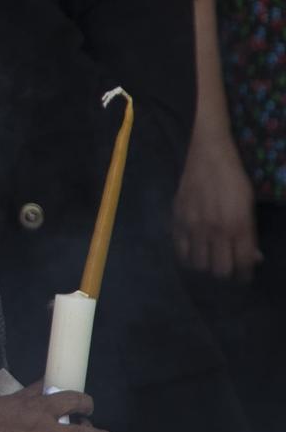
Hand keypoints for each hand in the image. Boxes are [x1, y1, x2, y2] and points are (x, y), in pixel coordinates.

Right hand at [174, 137, 261, 280]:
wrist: (208, 155)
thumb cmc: (234, 179)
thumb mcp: (249, 206)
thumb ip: (250, 234)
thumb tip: (254, 258)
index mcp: (238, 226)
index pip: (243, 265)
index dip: (245, 275)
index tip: (244, 277)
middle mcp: (216, 230)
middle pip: (219, 270)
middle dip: (226, 273)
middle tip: (227, 267)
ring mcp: (194, 226)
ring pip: (198, 264)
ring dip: (206, 266)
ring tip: (210, 260)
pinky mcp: (177, 220)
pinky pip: (179, 250)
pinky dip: (187, 257)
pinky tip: (193, 252)